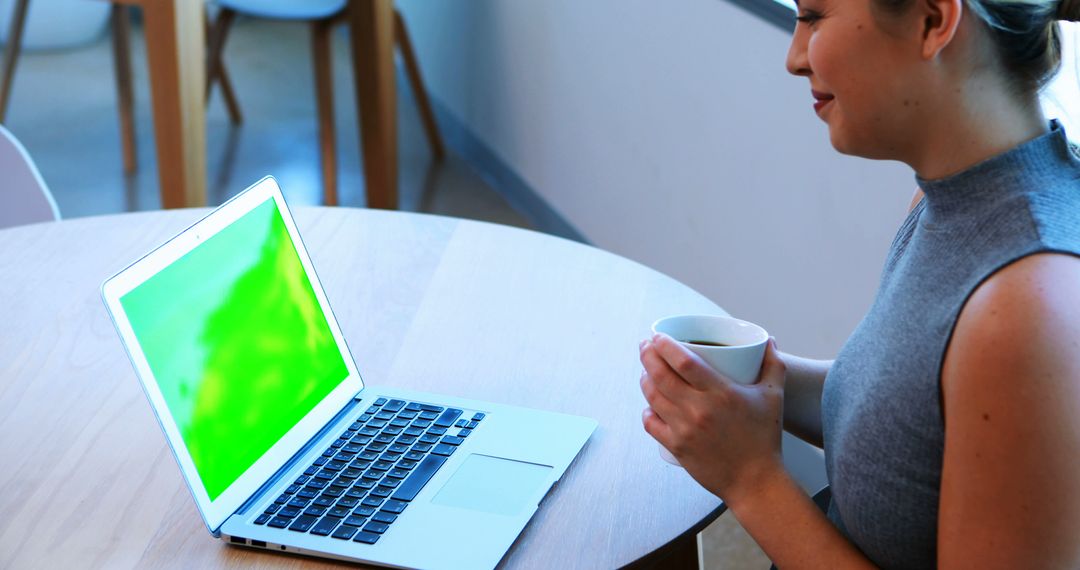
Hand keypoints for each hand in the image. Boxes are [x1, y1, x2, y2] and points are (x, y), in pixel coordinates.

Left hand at [639, 334, 787, 502]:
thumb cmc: (765, 438)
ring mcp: (685, 429)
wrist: (756, 482)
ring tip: (646, 371)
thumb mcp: (774, 397)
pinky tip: (650, 404)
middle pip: (661, 375)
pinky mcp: (677, 447)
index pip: (684, 361)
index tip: (657, 336)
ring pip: (653, 397)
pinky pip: (651, 423)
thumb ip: (773, 365)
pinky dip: (647, 410)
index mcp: (721, 393)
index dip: (665, 345)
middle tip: (645, 346)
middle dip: (648, 356)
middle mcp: (699, 410)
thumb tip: (769, 340)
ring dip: (645, 379)